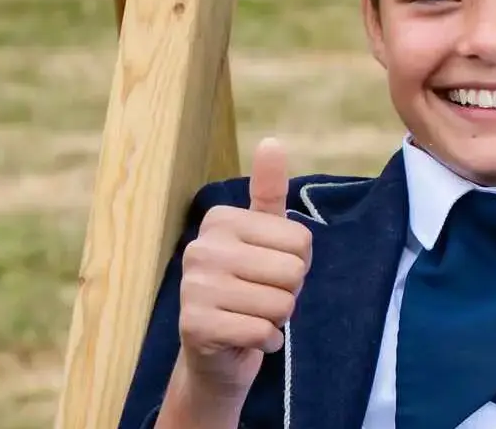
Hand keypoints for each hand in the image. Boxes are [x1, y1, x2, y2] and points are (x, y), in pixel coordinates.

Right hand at [173, 138, 310, 400]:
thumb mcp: (263, 238)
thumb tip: (272, 141)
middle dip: (289, 293)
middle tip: (261, 297)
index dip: (299, 263)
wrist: (215, 353)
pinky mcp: (195, 326)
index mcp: (220, 220)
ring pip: (281, 304)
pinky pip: (263, 332)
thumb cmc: (248, 288)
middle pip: (293, 272)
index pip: (301, 240)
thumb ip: (269, 193)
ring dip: (277, 319)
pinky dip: (266, 342)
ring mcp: (193, 288)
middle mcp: (201, 249)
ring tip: (251, 316)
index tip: (269, 271)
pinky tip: (246, 339)